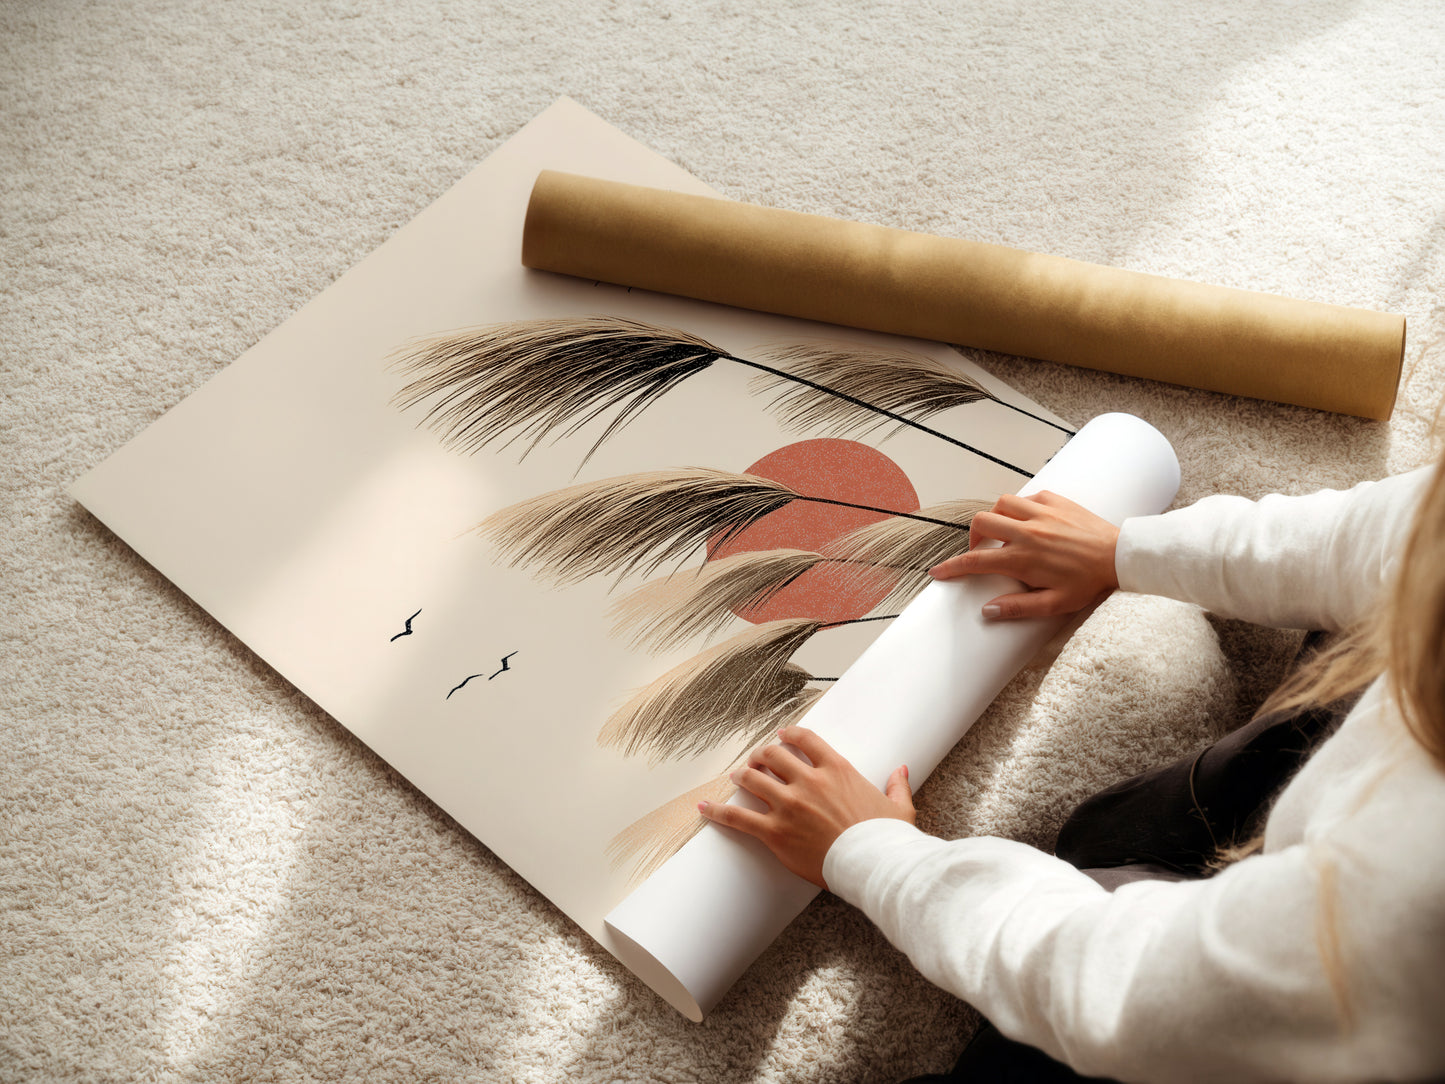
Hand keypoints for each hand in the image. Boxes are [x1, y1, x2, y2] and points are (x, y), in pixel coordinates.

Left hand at [698, 726, 914, 888]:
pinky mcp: (775, 832)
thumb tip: (901, 770)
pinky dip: (718, 811)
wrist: (875, 866)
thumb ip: (897, 785)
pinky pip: (739, 817)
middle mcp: (809, 781)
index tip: (781, 735)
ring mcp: (789, 805)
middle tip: (756, 760)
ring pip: (753, 779)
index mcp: (837, 770)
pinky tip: (704, 808)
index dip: (789, 734)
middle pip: (772, 755)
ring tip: (736, 776)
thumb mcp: (899, 808)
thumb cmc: (887, 839)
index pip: (805, 739)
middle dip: (761, 754)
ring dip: (742, 775)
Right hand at [929, 490, 1119, 619]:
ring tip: (1003, 533)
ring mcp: (1041, 513)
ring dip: (995, 517)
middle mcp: (1027, 532)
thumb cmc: (1089, 583)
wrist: (1120, 556)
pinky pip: (1026, 497)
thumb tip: (987, 610)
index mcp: (1023, 558)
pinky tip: (1029, 521)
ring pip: (1001, 504)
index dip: (952, 567)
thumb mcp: (1055, 604)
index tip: (938, 572)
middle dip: (973, 537)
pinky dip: (1020, 508)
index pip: (976, 561)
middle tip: (981, 551)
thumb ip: (1018, 608)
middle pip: (981, 523)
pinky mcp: (1055, 500)